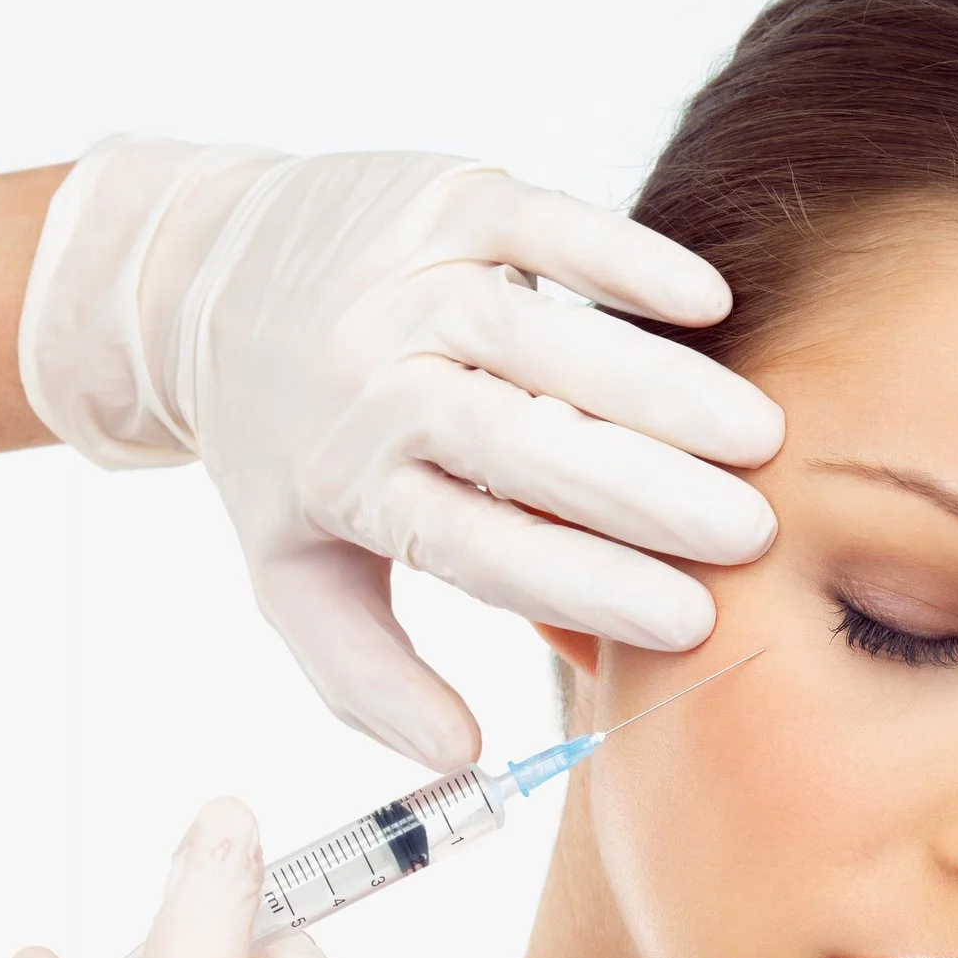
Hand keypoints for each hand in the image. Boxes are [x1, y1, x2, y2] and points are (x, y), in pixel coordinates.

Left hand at [19, 137, 783, 768]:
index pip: (482, 547)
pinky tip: (708, 306)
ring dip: (658, 389)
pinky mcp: (443, 198)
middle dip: (644, 495)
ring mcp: (407, 280)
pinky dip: (626, 260)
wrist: (201, 272)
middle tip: (748, 532)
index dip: (589, 587)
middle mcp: (373, 380)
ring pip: (542, 336)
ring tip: (756, 438)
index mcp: (351, 483)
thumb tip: (458, 758)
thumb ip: (369, 676)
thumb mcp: (295, 574)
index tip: (690, 619)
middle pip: (520, 445)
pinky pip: (543, 226)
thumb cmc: (285, 443)